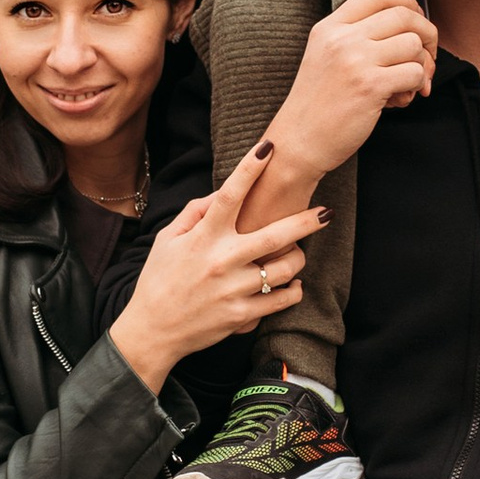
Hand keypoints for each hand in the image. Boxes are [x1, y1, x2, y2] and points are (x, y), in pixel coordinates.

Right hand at [112, 153, 324, 391]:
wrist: (153, 330)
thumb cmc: (158, 280)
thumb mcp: (168, 240)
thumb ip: (195, 213)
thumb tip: (222, 193)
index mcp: (203, 238)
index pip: (229, 196)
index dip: (249, 169)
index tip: (268, 148)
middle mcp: (221, 262)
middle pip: (274, 236)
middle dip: (305, 221)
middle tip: (327, 211)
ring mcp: (234, 290)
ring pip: (284, 269)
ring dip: (298, 259)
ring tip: (299, 252)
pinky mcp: (241, 315)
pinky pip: (280, 301)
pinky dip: (293, 290)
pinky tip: (293, 284)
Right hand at [264, 0, 436, 184]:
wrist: (298, 142)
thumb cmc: (318, 105)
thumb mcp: (326, 57)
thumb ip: (358, 39)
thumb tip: (412, 32)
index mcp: (329, 27)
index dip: (406, 1)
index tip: (416, 19)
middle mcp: (342, 38)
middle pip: (403, 15)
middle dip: (426, 34)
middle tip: (426, 57)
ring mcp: (356, 61)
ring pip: (413, 44)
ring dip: (421, 65)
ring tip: (406, 86)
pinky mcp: (370, 86)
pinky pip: (414, 73)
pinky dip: (416, 85)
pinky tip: (399, 99)